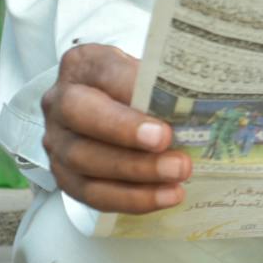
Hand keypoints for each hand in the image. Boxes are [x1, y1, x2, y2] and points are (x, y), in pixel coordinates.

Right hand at [41, 43, 188, 213]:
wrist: (117, 109)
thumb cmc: (141, 88)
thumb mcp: (152, 73)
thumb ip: (167, 83)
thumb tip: (204, 102)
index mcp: (84, 64)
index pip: (104, 72)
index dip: (132, 90)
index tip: (163, 109)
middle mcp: (60, 101)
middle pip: (82, 117)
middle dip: (127, 134)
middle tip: (168, 144)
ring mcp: (57, 140)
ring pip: (85, 161)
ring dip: (135, 173)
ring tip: (178, 175)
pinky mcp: (65, 174)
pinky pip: (91, 193)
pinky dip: (130, 198)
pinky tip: (165, 196)